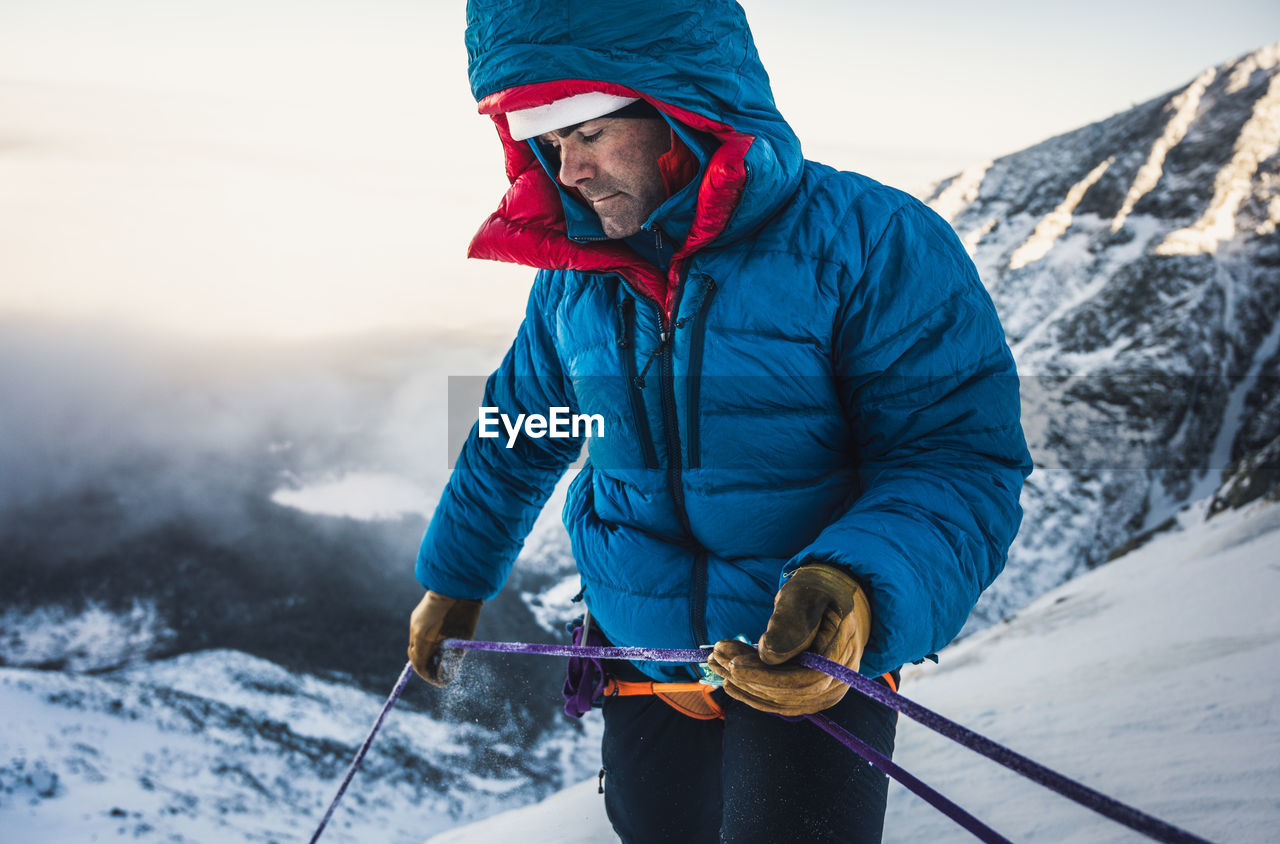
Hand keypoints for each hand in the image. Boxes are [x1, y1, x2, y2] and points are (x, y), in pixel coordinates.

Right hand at [407, 591, 482, 686]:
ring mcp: (414, 622)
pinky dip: (424, 643)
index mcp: (425, 639)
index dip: (430, 677)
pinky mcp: (416, 615)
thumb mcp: (462, 639)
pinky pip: (417, 634)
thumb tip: (447, 676)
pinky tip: (436, 643)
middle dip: (426, 668)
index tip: (441, 682)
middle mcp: (415, 631)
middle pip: (415, 657)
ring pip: (415, 646)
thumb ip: (453, 658)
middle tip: (439, 674)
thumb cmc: (464, 612)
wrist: (458, 584)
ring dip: (425, 655)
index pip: (421, 666)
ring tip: (439, 659)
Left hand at [707, 564, 869, 715]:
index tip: (735, 666)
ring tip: (715, 660)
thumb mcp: (804, 593)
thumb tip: (768, 655)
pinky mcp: (807, 694)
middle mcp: (837, 681)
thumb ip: (790, 620)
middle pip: (789, 693)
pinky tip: (727, 679)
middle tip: (716, 655)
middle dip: (748, 677)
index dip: (768, 678)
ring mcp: (823, 691)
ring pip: (779, 699)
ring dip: (744, 683)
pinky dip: (751, 690)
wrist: (832, 598)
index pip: (806, 680)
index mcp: (842, 654)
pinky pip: (778, 700)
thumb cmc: (818, 589)